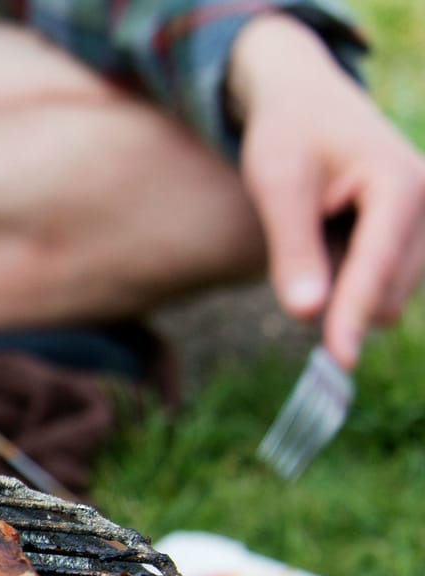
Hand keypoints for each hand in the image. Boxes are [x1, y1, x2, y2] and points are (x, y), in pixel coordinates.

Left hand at [231, 13, 424, 367]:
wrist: (303, 101)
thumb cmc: (286, 135)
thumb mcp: (277, 185)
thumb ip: (293, 251)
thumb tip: (307, 315)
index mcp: (400, 183)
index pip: (379, 266)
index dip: (354, 315)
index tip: (339, 361)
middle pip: (389, 292)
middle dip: (341, 300)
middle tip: (296, 251)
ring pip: (389, 295)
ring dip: (345, 289)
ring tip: (314, 234)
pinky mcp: (413, 235)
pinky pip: (384, 284)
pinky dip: (352, 280)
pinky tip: (330, 244)